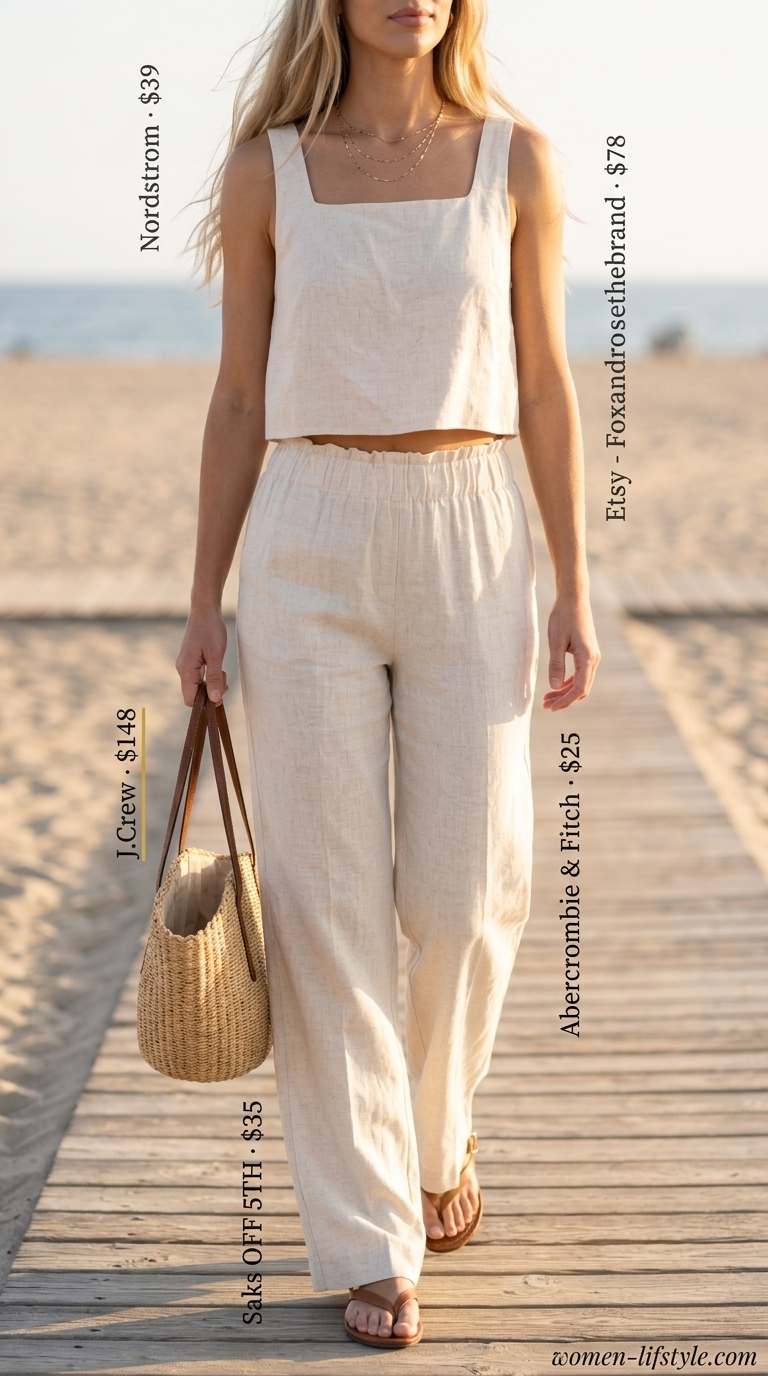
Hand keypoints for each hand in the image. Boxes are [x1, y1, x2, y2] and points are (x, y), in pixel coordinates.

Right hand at [175, 607, 228, 706]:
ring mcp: (186, 665)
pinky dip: (209, 676)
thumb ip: (214, 678)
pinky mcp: (190, 661)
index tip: (220, 694)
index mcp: (186, 670)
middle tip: (224, 679)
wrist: (205, 610)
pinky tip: (218, 666)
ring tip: (222, 670)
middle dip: (211, 692)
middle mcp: (182, 669)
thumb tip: (215, 700)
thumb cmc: (211, 629)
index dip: (204, 703)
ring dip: (212, 683)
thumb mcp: (216, 655)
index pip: (190, 699)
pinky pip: (198, 676)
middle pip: (194, 694)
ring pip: (197, 685)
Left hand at [543, 593, 599, 711]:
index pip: (579, 689)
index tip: (550, 708)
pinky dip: (568, 682)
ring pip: (581, 682)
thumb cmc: (563, 616)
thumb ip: (556, 665)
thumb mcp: (556, 641)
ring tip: (547, 698)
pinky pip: (580, 673)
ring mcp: (592, 656)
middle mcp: (594, 659)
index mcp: (587, 657)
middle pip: (581, 689)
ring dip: (565, 692)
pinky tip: (556, 685)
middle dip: (564, 699)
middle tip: (545, 705)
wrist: (574, 598)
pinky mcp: (588, 652)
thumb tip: (554, 687)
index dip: (565, 701)